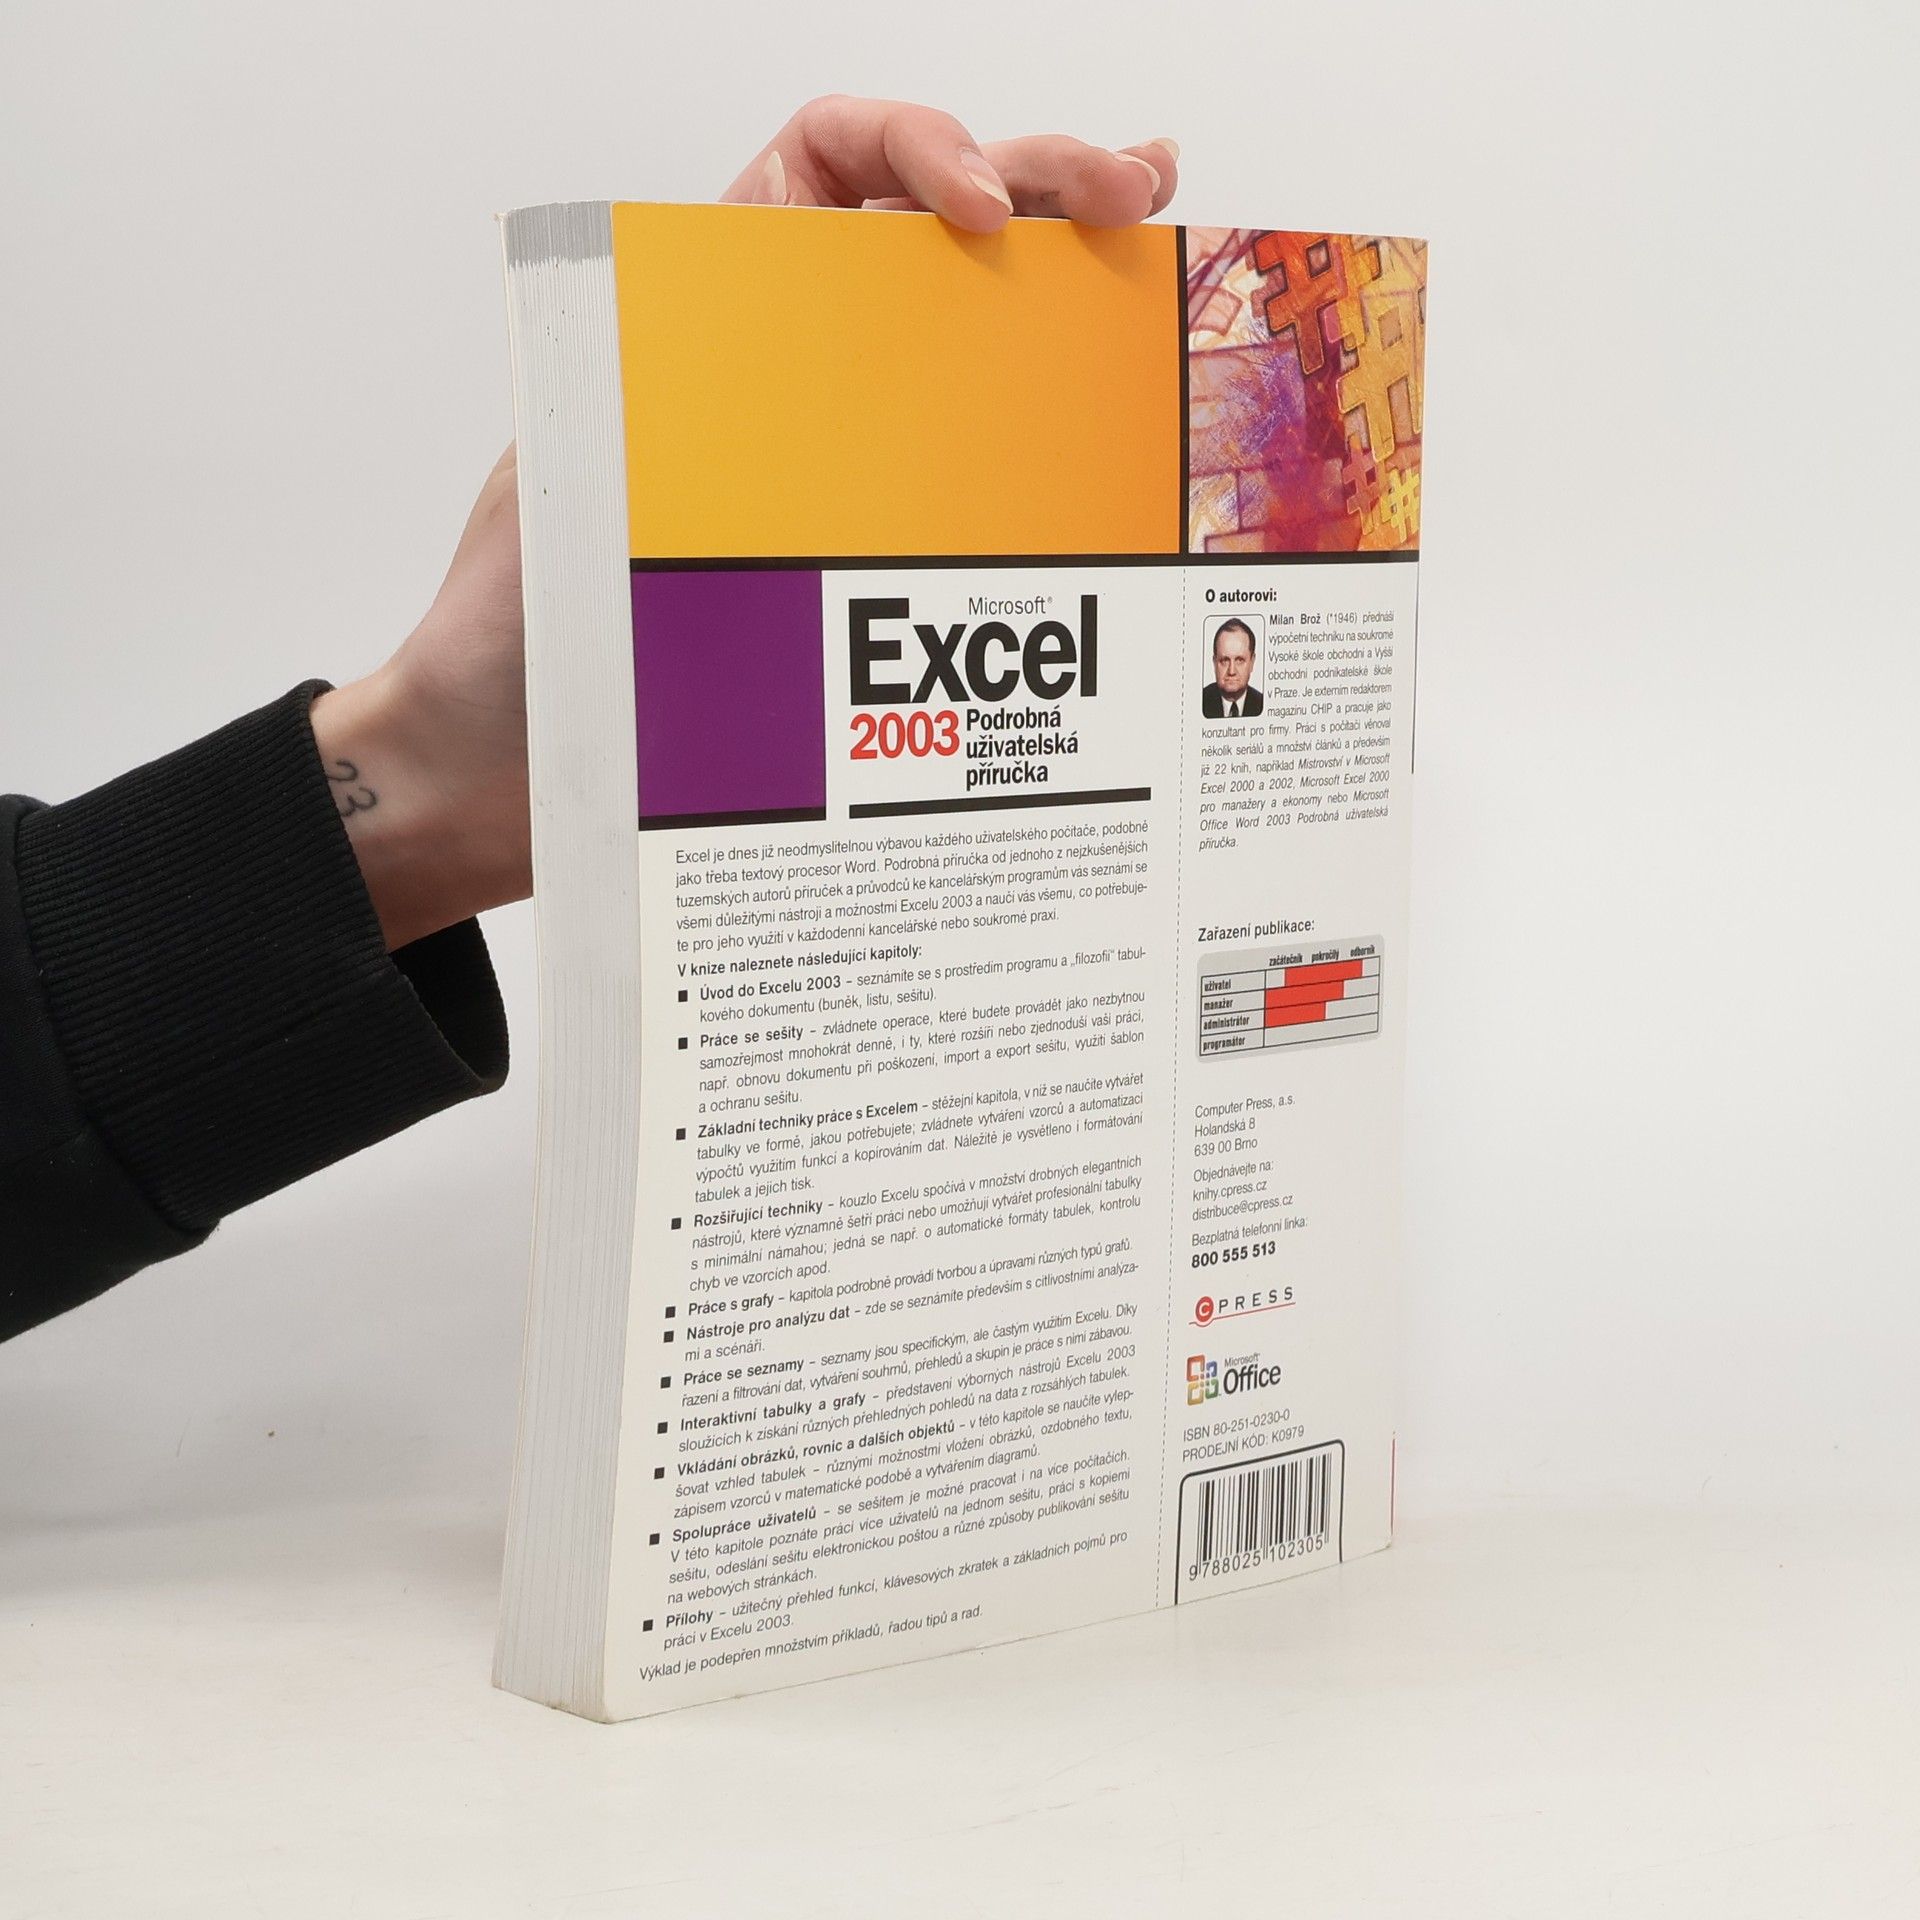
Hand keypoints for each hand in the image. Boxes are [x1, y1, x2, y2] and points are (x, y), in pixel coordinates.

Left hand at [312, 100, 1180, 951]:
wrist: (499, 779)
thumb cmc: (512, 634)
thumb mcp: (584, 468)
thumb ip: (676, 383)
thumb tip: (785, 324)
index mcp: (705, 312)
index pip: (826, 163)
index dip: (913, 147)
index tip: (975, 213)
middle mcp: (785, 374)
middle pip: (931, 233)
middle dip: (1040, 182)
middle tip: (1128, 194)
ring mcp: (839, 464)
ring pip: (970, 342)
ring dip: (1067, 279)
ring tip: (1147, 243)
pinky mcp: (867, 558)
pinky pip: (966, 481)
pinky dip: (1043, 437)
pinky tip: (1112, 410)